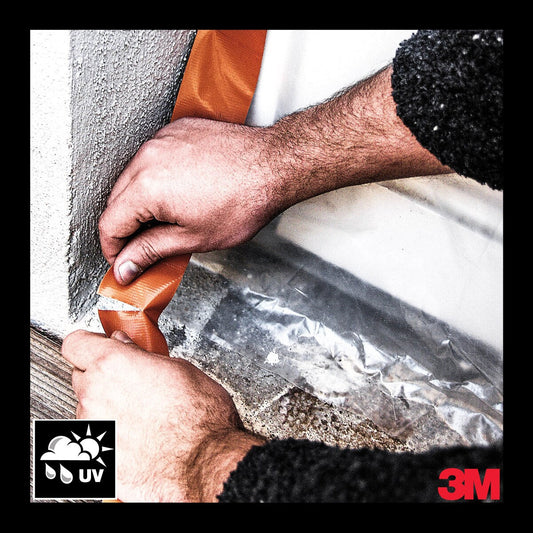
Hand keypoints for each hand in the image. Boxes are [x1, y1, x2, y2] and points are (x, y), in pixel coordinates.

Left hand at [61, 329, 264, 501]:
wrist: (205, 463)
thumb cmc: (200, 417)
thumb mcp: (179, 369)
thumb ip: (142, 355)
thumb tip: (127, 347)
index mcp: (113, 365)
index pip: (75, 344)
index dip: (89, 343)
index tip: (100, 346)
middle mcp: (94, 396)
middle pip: (81, 376)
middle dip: (101, 376)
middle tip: (129, 380)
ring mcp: (93, 430)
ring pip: (89, 410)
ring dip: (107, 407)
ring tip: (140, 414)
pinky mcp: (96, 460)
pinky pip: (98, 439)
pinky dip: (112, 436)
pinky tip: (139, 436)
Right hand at [98, 117, 281, 284]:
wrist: (273, 165)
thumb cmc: (243, 202)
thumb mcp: (193, 237)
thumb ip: (151, 251)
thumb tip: (126, 266)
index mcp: (146, 187)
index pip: (110, 224)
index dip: (114, 250)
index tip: (125, 262)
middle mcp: (147, 157)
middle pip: (117, 200)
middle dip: (126, 228)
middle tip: (144, 247)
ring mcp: (161, 140)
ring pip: (133, 177)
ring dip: (140, 202)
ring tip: (166, 221)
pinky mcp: (176, 131)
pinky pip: (153, 158)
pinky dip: (157, 178)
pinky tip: (178, 193)